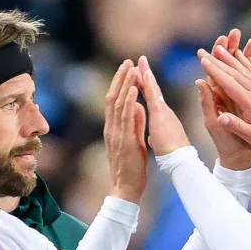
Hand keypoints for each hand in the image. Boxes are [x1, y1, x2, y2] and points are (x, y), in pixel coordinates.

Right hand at [103, 60, 147, 202]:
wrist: (126, 187)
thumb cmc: (132, 167)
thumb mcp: (134, 140)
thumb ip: (135, 123)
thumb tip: (139, 107)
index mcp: (114, 128)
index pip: (114, 101)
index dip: (120, 84)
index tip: (127, 69)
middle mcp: (112, 128)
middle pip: (113, 97)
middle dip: (120, 78)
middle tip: (128, 61)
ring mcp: (116, 134)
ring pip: (118, 104)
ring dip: (125, 85)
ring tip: (131, 69)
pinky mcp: (124, 140)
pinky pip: (126, 118)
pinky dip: (129, 102)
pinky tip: (133, 90)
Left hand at [137, 56, 190, 155]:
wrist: (179, 161)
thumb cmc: (172, 154)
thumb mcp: (160, 141)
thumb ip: (156, 135)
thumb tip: (150, 136)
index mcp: (162, 118)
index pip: (152, 98)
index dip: (145, 86)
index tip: (140, 75)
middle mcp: (164, 111)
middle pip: (153, 89)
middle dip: (146, 75)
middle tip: (139, 61)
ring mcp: (163, 110)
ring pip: (153, 88)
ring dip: (146, 73)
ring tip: (140, 60)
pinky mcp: (161, 114)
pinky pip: (152, 95)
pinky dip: (147, 83)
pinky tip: (143, 72)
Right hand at [198, 29, 250, 169]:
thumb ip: (237, 127)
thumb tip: (221, 118)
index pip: (229, 84)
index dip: (215, 71)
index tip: (203, 61)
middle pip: (234, 72)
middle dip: (217, 61)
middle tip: (203, 51)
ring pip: (243, 69)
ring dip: (230, 57)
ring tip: (219, 47)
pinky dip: (245, 62)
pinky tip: (240, 55)